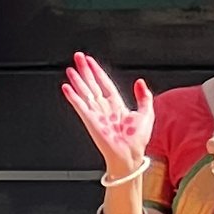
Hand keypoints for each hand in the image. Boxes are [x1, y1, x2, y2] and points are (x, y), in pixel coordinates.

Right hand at [62, 53, 154, 181]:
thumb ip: (144, 97)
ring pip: (85, 93)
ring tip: (70, 69)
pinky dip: (73, 97)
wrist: (130, 156)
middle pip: (92, 85)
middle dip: (85, 70)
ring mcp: (96, 114)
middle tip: (78, 57)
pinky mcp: (91, 121)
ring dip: (77, 80)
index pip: (104, 84)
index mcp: (117, 106)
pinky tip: (67, 88)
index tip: (90, 61)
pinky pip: (80, 106)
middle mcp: (104, 109)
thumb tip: (139, 81)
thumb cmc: (137, 141)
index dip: (98, 71)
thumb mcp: (147, 114)